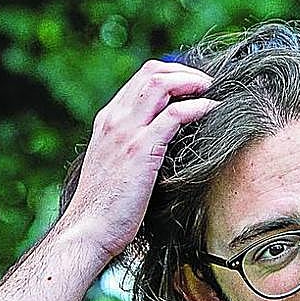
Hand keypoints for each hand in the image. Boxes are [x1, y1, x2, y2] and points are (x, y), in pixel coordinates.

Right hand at [60, 59, 216, 261]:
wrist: (88, 229)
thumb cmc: (105, 209)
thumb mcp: (116, 169)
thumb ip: (132, 151)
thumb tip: (160, 149)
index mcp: (108, 122)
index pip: (140, 80)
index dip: (170, 75)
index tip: (191, 85)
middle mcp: (115, 120)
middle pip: (152, 73)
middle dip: (184, 71)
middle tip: (206, 83)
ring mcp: (126, 132)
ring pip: (161, 84)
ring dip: (192, 82)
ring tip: (211, 90)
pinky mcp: (141, 149)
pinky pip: (174, 115)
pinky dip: (197, 107)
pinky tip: (211, 110)